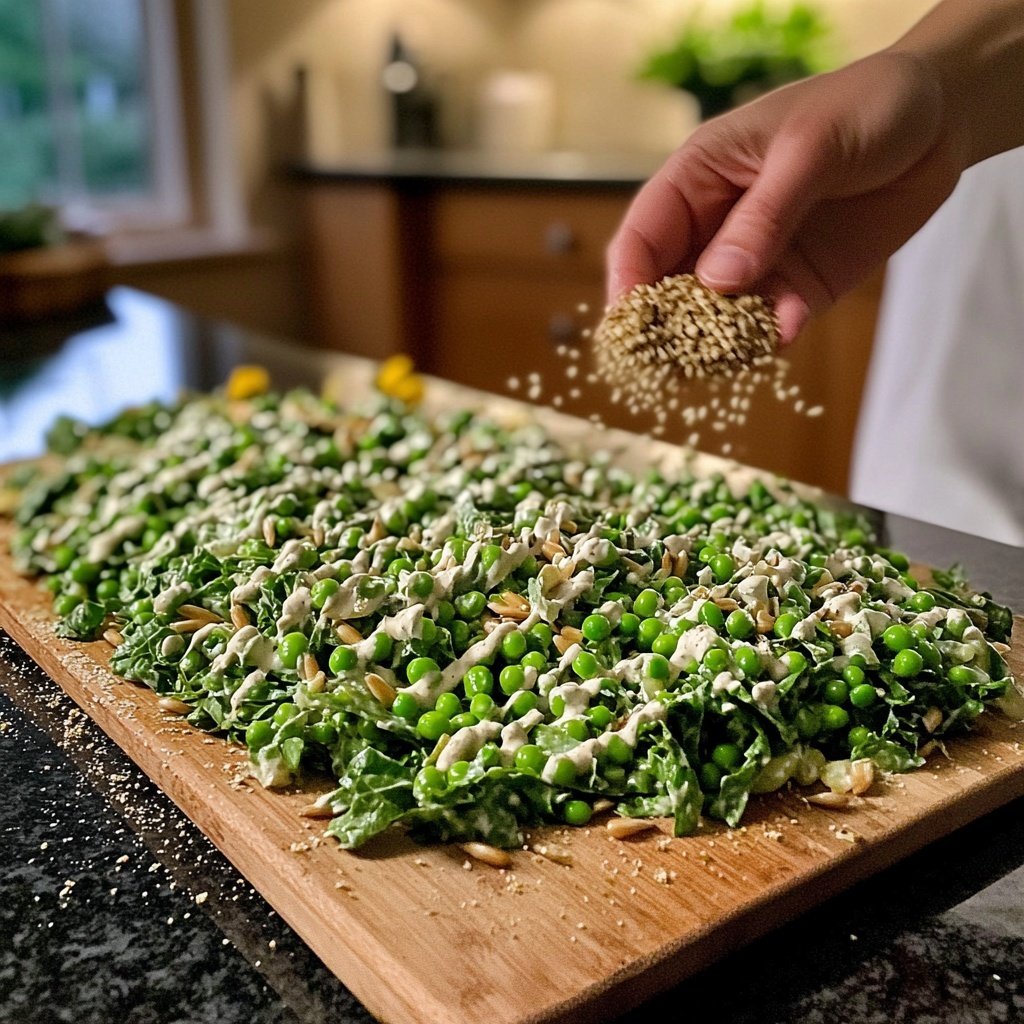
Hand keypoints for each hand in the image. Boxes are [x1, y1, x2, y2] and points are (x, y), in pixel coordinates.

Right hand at [606, 49, 963, 341]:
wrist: (939, 122)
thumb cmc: (863, 108)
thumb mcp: (810, 149)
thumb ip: (764, 216)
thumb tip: (716, 282)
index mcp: (697, 178)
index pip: (642, 236)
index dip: (629, 281)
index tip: (631, 325)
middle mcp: (715, 226)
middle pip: (668, 286)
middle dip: (666, 326)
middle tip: (670, 361)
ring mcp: (754, 262)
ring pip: (715, 315)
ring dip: (716, 340)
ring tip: (725, 358)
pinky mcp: (795, 288)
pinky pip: (769, 324)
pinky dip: (770, 335)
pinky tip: (782, 333)